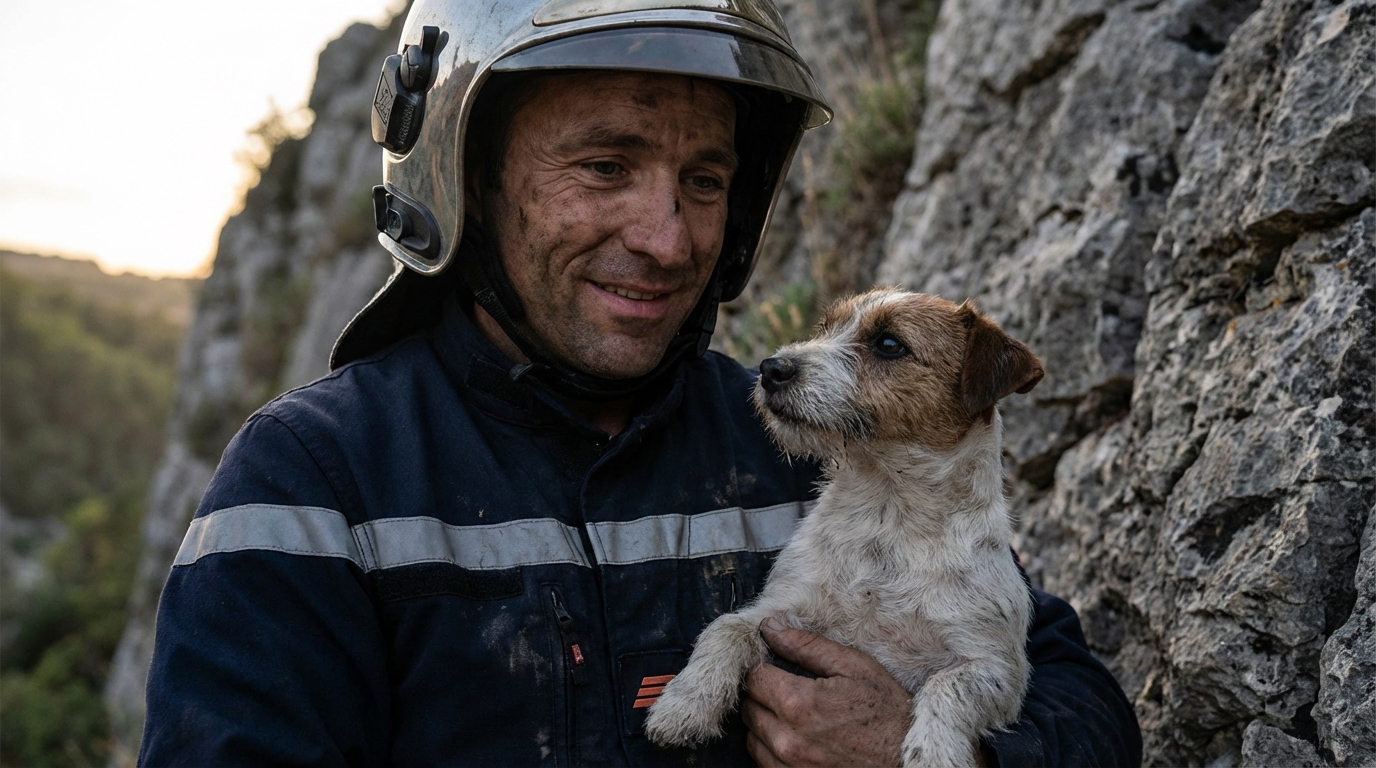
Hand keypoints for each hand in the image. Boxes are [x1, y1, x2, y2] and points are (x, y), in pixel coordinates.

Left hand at [741, 616, 912, 765]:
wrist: (906, 759)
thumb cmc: (885, 711)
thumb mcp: (853, 666)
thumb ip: (807, 645)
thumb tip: (770, 626)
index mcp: (799, 703)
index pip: (753, 678)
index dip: (765, 668)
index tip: (779, 669)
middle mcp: (787, 739)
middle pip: (749, 708)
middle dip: (765, 696)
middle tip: (792, 693)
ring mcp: (789, 766)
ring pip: (753, 738)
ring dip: (767, 724)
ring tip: (797, 718)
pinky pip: (764, 762)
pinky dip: (774, 749)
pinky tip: (799, 739)